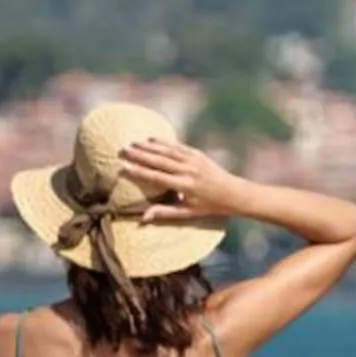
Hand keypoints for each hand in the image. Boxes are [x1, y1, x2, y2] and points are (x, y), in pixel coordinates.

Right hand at [123, 137, 243, 222]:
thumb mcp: (187, 213)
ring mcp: (193, 160)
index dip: (139, 172)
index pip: (157, 177)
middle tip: (123, 150)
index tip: (124, 168)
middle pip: (159, 161)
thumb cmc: (208, 206)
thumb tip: (143, 217)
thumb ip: (164, 213)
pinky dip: (164, 142)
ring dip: (149, 146)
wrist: (233, 192)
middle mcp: (188, 171)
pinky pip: (177, 146)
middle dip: (140, 155)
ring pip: (167, 151)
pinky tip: (151, 139)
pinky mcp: (197, 154)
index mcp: (184, 186)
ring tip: (132, 143)